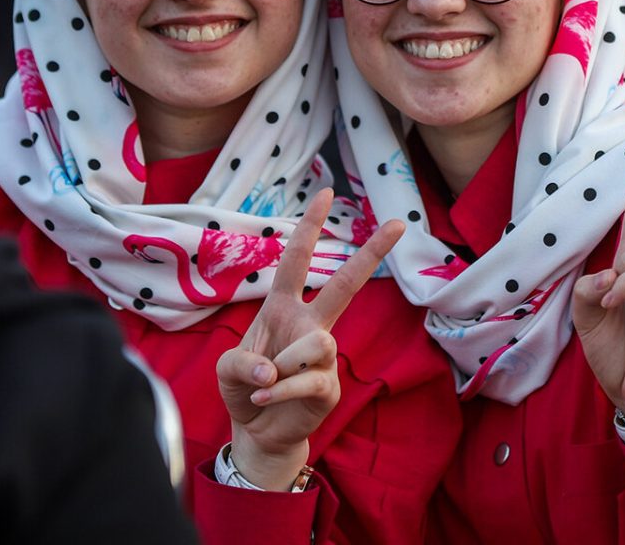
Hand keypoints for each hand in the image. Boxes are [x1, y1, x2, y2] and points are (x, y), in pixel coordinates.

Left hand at [215, 188, 404, 489]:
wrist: (256, 430)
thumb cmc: (244, 387)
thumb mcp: (226, 370)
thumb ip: (241, 364)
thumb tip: (271, 371)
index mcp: (283, 308)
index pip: (297, 260)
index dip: (310, 227)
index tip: (326, 193)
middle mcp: (308, 325)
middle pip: (346, 285)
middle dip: (371, 253)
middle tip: (398, 223)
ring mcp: (324, 356)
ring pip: (317, 343)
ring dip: (283, 365)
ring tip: (264, 384)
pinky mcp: (329, 387)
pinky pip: (308, 380)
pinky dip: (277, 393)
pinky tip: (263, 401)